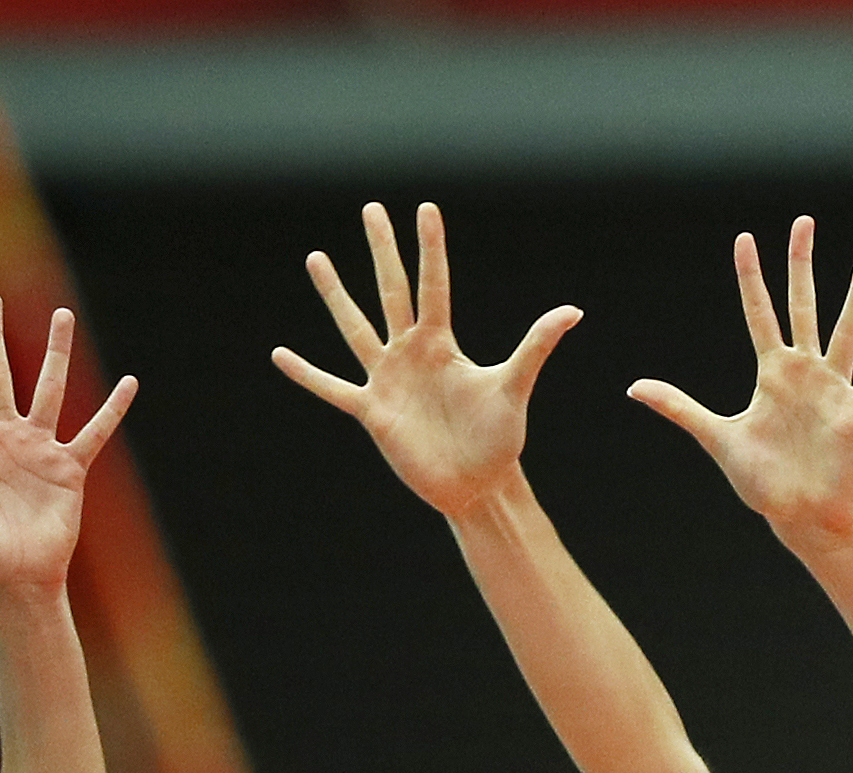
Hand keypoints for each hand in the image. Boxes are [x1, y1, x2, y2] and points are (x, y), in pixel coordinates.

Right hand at [272, 202, 581, 516]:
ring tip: (317, 258)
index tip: (425, 208)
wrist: (477, 484)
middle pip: (391, 289)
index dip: (430, 247)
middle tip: (371, 209)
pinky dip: (306, 374)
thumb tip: (572, 310)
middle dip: (382, 249)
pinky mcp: (372, 411)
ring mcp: (387, 379)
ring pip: (355, 327)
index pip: (433, 284)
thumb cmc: (499, 438)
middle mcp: (411, 353)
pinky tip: (280, 355)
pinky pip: (332, 388)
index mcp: (443, 343)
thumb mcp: (515, 388)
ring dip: (336, 294)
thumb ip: (535, 347)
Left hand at [628, 216, 852, 544]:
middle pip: (802, 305)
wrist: (798, 513)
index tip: (745, 238)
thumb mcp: (715, 437)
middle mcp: (802, 372)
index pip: (758, 312)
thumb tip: (633, 387)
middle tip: (803, 221)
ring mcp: (832, 390)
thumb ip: (678, 408)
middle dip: (800, 265)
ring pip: (846, 331)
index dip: (751, 277)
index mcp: (770, 373)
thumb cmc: (760, 479)